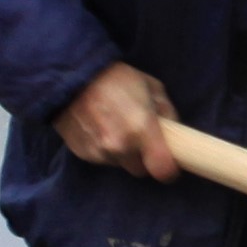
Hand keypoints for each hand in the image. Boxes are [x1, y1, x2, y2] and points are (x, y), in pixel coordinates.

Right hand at [53, 62, 180, 179]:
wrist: (72, 76)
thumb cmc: (116, 78)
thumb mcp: (151, 86)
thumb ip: (167, 112)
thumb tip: (174, 131)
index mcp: (142, 128)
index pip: (162, 170)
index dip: (168, 168)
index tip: (168, 162)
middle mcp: (120, 146)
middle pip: (140, 170)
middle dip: (142, 158)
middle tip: (138, 138)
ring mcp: (99, 152)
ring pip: (119, 164)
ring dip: (121, 153)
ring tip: (115, 127)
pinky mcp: (83, 153)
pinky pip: (101, 159)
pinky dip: (103, 149)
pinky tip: (99, 129)